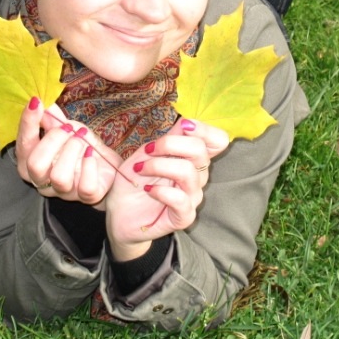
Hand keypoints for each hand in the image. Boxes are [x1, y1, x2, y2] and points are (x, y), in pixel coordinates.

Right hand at [15, 98, 122, 206]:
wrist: (106, 163)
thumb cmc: (80, 147)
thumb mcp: (65, 128)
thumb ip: (51, 118)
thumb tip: (40, 101)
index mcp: (32, 162)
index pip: (23, 145)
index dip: (28, 123)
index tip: (36, 102)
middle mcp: (43, 181)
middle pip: (35, 164)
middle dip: (53, 140)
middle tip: (68, 128)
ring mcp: (64, 191)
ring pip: (59, 177)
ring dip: (72, 150)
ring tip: (82, 139)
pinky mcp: (87, 196)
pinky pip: (85, 187)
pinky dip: (89, 166)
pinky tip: (91, 153)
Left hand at [103, 118, 229, 260]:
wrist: (121, 215)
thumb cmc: (135, 182)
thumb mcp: (146, 154)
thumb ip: (168, 139)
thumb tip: (184, 121)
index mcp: (192, 158)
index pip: (218, 140)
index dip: (204, 129)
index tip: (181, 126)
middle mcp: (197, 177)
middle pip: (200, 151)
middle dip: (170, 143)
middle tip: (147, 150)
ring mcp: (192, 198)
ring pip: (188, 172)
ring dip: (159, 166)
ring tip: (140, 169)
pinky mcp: (183, 217)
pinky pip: (181, 200)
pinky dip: (162, 191)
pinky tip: (148, 189)